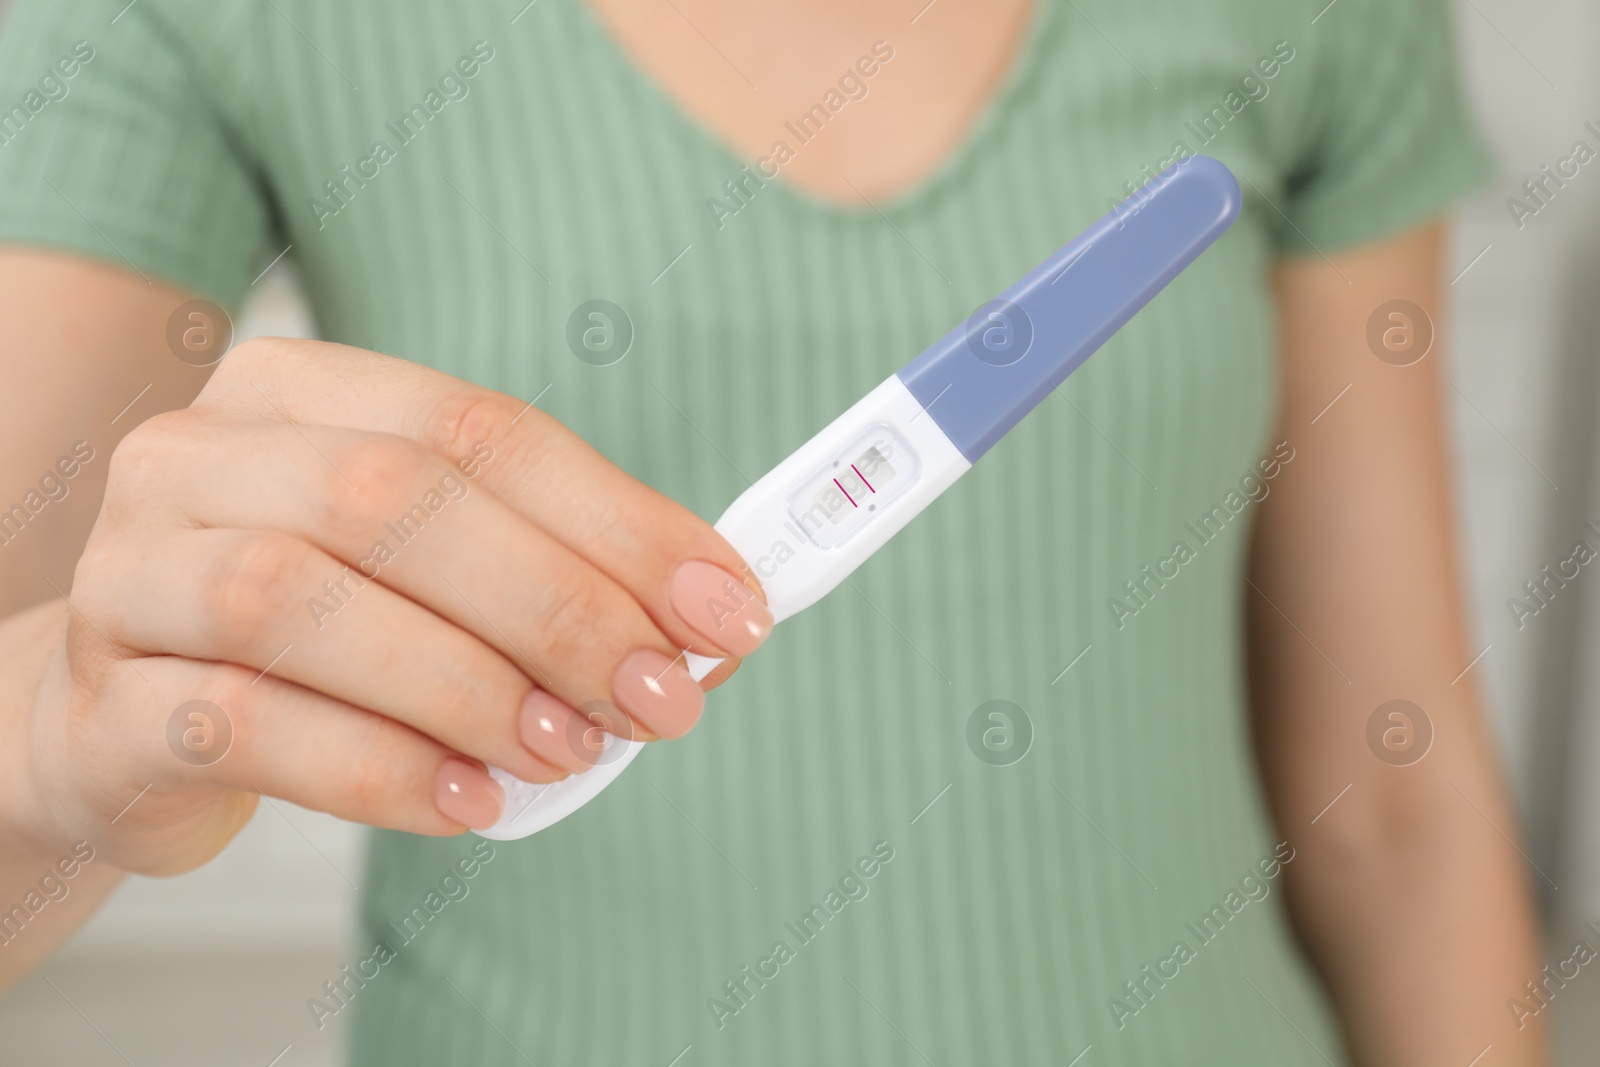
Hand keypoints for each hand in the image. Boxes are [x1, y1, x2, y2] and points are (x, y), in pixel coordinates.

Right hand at [9, 337, 771, 873]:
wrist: (128, 719)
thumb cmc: (315, 633)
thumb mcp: (430, 571)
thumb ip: (551, 574)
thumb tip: (709, 625)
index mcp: (296, 392)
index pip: (479, 430)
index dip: (616, 519)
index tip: (726, 606)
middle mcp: (197, 457)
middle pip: (392, 500)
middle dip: (555, 604)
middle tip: (661, 697)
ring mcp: (132, 574)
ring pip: (299, 602)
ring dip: (467, 685)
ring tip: (570, 751)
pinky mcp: (102, 705)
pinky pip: (242, 725)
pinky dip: (379, 769)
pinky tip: (473, 805)